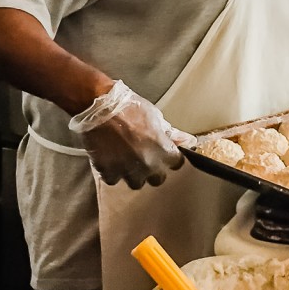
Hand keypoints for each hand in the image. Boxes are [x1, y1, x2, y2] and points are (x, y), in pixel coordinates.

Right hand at [68, 81, 192, 188]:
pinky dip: (113, 172)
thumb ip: (171, 133)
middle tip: (144, 157)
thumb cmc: (129, 107)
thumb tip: (189, 141)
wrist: (100, 106)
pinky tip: (111, 159)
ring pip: (136, 183)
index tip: (165, 153)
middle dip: (153, 170)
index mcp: (163, 150)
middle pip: (158, 179)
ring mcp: (127, 170)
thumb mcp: (155, 117)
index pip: (177, 163)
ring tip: (127, 159)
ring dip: (133, 174)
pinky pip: (114, 179)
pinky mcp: (108, 171)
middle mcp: (148, 164)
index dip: (171, 158)